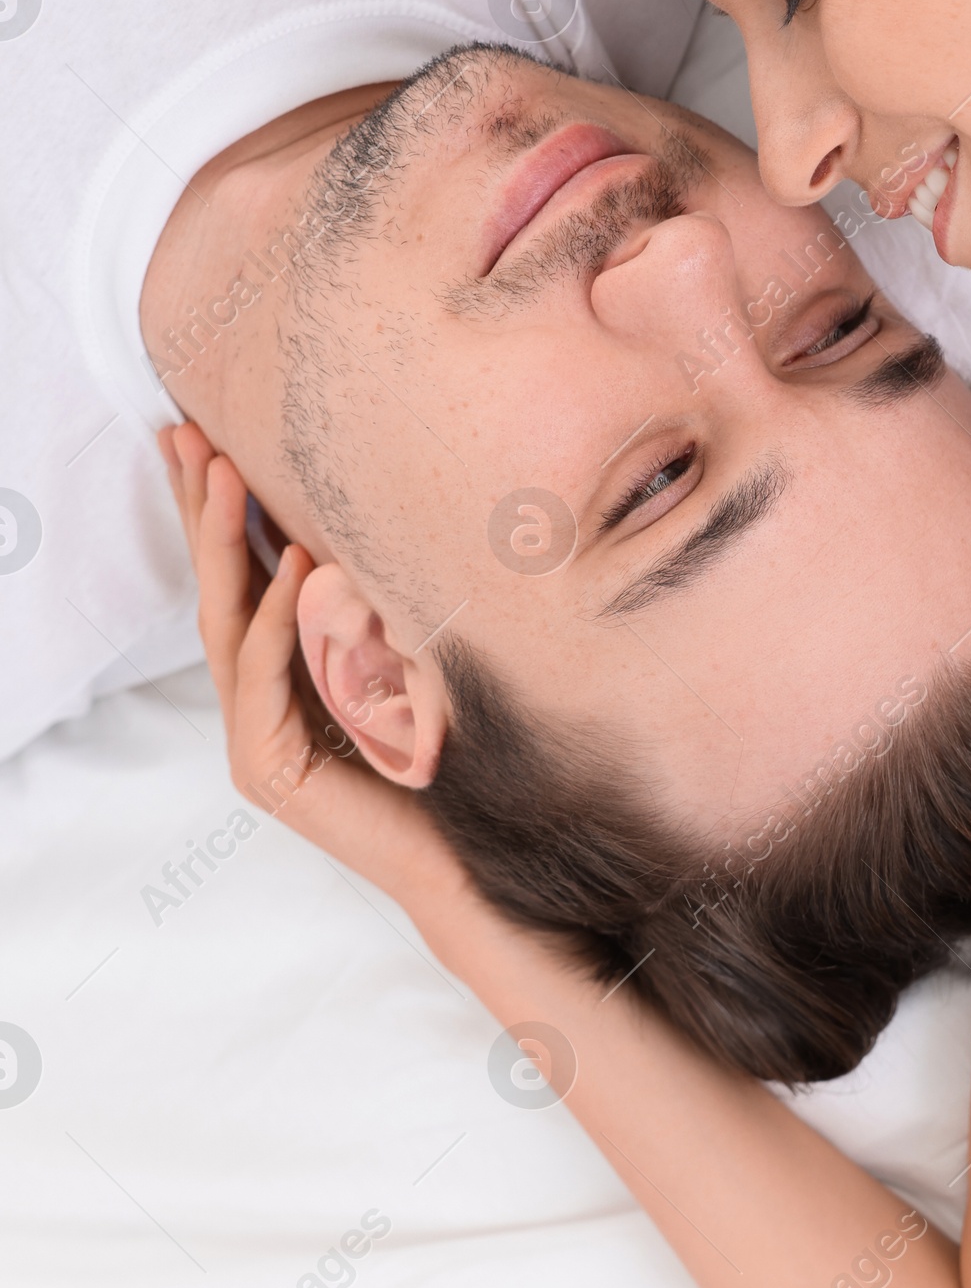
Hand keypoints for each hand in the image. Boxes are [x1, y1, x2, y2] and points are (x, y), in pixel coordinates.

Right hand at [158, 423, 471, 912]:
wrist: (469, 852)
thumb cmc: (451, 753)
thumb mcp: (410, 651)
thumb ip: (377, 599)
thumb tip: (386, 512)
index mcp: (284, 671)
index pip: (241, 575)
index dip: (218, 509)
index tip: (206, 436)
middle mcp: (257, 701)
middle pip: (217, 588)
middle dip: (199, 511)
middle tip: (185, 436)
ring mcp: (253, 738)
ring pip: (228, 622)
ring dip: (225, 544)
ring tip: (225, 475)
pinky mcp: (268, 770)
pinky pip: (264, 679)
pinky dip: (278, 618)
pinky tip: (295, 564)